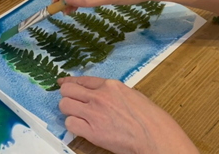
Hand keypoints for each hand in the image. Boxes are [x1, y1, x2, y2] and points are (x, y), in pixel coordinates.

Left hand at [58, 76, 199, 153]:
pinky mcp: (92, 131)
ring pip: (64, 105)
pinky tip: (82, 128)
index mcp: (111, 86)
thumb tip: (103, 94)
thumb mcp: (133, 96)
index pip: (82, 80)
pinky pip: (70, 124)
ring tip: (77, 116)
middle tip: (72, 102)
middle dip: (68, 96)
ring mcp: (94, 113)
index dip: (69, 82)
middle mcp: (99, 96)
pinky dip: (73, 126)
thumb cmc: (152, 120)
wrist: (156, 139)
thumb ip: (114, 93)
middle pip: (67, 90)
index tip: (62, 82)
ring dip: (69, 111)